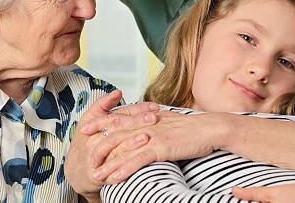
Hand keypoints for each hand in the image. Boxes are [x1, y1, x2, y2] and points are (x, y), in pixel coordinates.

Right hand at [65, 90, 159, 197]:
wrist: (73, 170)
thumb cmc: (85, 141)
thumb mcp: (89, 118)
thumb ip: (103, 104)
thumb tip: (118, 91)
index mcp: (95, 123)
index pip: (119, 113)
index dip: (137, 109)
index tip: (154, 107)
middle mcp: (94, 139)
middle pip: (117, 128)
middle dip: (137, 122)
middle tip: (154, 118)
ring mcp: (96, 157)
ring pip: (114, 148)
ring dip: (130, 143)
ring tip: (147, 137)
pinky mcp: (99, 174)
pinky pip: (113, 170)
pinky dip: (125, 166)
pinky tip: (138, 162)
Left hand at [92, 111, 230, 183]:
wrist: (210, 128)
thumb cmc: (194, 127)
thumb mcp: (171, 120)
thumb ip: (157, 122)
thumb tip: (150, 124)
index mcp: (149, 116)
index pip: (121, 118)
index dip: (102, 122)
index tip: (88, 126)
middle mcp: (147, 123)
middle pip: (116, 132)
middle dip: (98, 142)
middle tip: (84, 152)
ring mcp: (152, 135)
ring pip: (123, 148)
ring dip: (108, 163)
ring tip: (95, 174)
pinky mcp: (160, 147)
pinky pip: (137, 159)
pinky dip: (123, 169)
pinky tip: (113, 178)